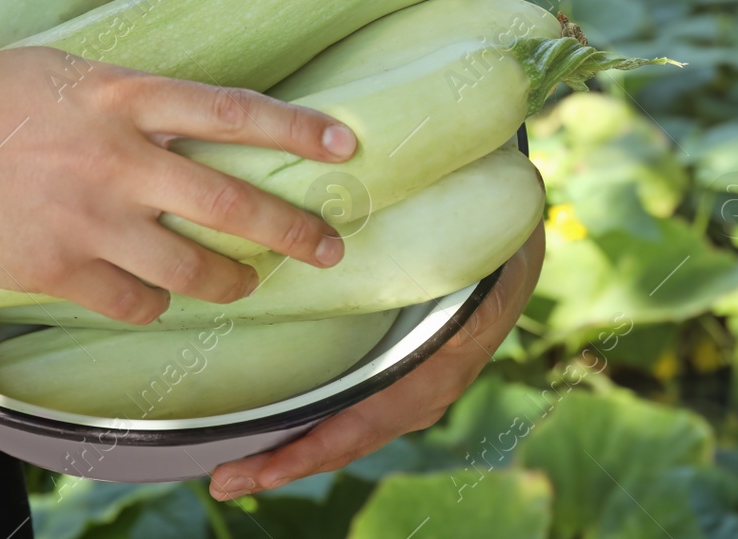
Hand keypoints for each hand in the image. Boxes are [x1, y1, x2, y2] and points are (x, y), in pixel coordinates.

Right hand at [0, 47, 357, 323]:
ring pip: (192, 267)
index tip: (347, 145)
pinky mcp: (56, 268)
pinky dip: (155, 304)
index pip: (233, 111)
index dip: (297, 130)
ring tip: (247, 283)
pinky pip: (134, 302)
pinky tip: (157, 296)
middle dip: (293, 230)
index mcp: (124, 96)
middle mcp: (118, 158)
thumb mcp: (66, 70)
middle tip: (330, 247)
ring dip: (232, 281)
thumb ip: (131, 93)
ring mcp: (89, 218)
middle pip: (232, 203)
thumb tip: (190, 109)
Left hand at [208, 222, 544, 499]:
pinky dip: (315, 425)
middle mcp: (417, 397)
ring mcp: (411, 395)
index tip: (250, 474)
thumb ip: (428, 280)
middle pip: (342, 444)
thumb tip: (387, 260)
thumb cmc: (486, 256)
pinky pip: (355, 413)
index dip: (301, 457)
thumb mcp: (464, 272)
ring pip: (346, 433)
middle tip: (221, 480)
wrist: (516, 257)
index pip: (355, 431)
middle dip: (281, 466)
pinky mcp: (403, 382)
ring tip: (238, 462)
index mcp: (428, 378)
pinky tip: (281, 418)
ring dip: (293, 449)